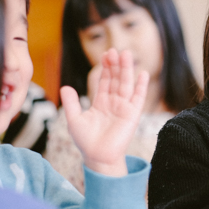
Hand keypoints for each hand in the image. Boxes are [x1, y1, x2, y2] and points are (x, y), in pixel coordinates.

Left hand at [60, 49, 148, 176]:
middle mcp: (114, 102)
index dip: (105, 68)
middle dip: (115, 65)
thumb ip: (71, 103)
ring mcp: (124, 107)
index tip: (105, 54)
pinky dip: (142, 86)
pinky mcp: (133, 114)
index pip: (104, 81)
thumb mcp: (74, 120)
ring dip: (127, 70)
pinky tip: (143, 74)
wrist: (98, 157)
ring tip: (126, 54)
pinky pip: (139, 97)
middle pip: (116, 79)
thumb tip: (65, 86)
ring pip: (126, 84)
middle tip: (114, 50)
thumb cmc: (86, 141)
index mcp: (101, 102)